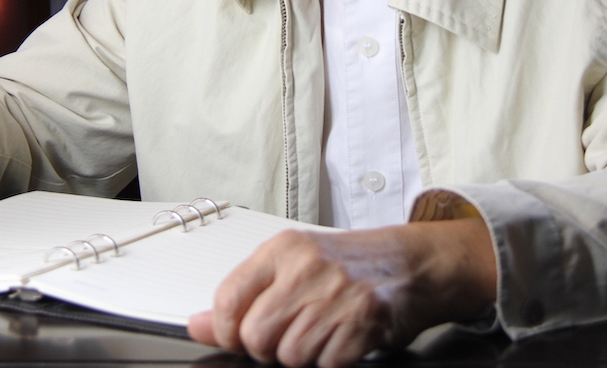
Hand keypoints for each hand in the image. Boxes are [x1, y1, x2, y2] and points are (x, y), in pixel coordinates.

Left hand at [188, 218, 496, 367]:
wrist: (409, 263)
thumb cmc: (347, 264)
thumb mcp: (290, 267)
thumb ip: (243, 295)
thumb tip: (197, 324)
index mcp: (282, 249)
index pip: (229, 298)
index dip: (227, 330)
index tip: (237, 337)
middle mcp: (306, 268)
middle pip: (256, 335)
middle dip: (267, 349)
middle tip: (286, 337)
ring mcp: (336, 294)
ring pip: (290, 356)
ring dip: (303, 356)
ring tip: (320, 334)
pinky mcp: (363, 320)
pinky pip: (327, 363)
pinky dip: (332, 360)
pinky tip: (340, 340)